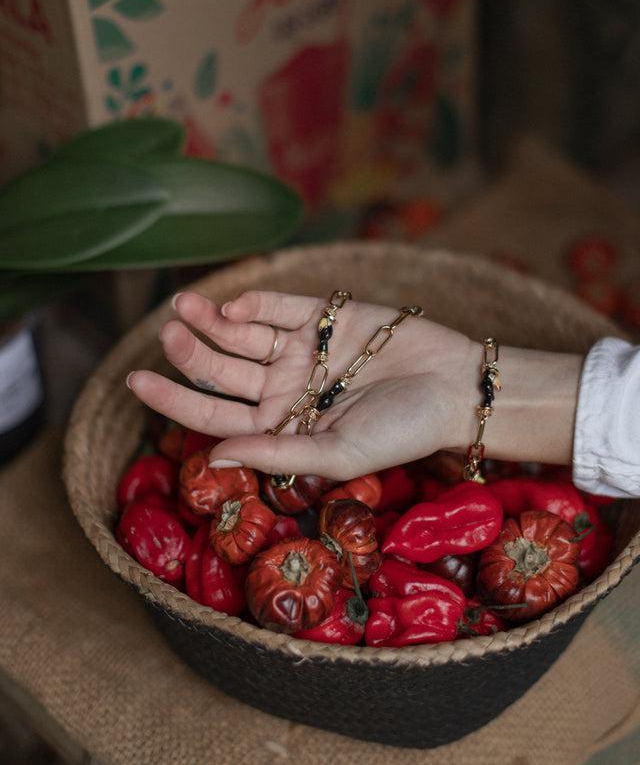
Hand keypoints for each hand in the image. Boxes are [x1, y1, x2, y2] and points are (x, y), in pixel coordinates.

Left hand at [126, 289, 476, 478]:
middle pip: (222, 370)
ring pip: (242, 334)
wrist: (453, 388)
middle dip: (189, 352)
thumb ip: (276, 453)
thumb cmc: (402, 431)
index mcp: (282, 426)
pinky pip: (281, 308)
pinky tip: (236, 308)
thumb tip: (212, 458)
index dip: (174, 398)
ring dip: (211, 321)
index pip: (216, 413)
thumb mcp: (337, 454)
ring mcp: (302, 350)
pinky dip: (256, 306)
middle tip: (166, 334)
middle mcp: (284, 387)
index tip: (135, 381)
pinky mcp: (323, 316)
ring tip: (182, 308)